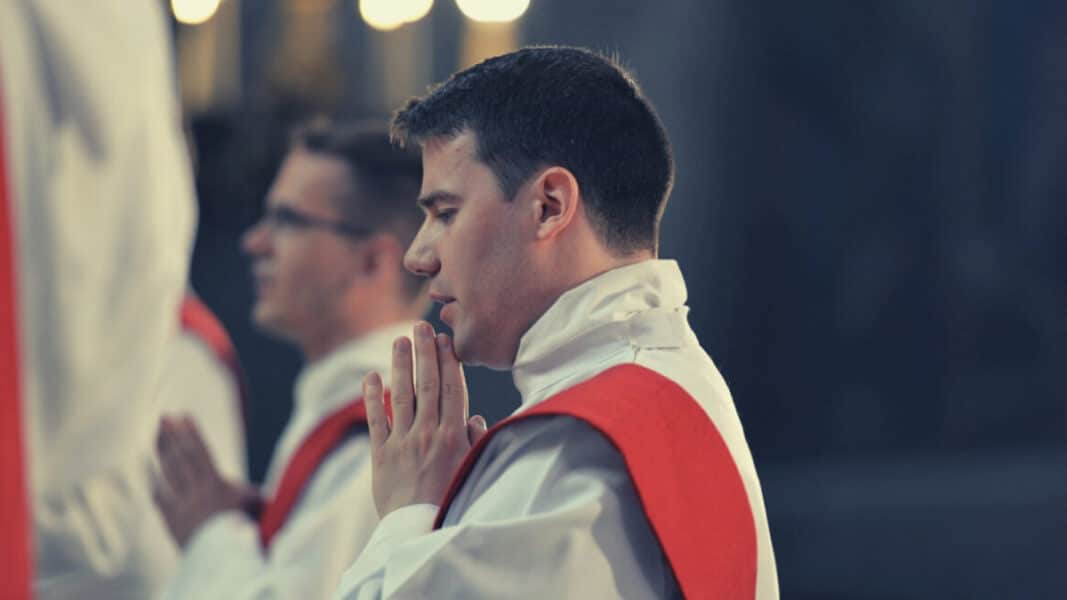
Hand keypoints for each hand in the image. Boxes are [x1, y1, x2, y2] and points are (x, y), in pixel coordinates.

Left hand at [153, 415, 258, 547]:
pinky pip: (158, 495)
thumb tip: (267, 487)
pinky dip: (152, 479)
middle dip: (174, 436)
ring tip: (158, 433)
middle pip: (182, 458)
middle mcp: (197, 492)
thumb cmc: (243, 532)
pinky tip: (146, 465)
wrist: (222, 560)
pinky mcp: (171, 519)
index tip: (184, 416)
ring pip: (169, 473)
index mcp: (217, 486)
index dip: (192, 434)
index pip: (202, 453)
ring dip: (162, 451)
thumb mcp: (254, 508)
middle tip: (165, 417)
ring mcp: (182, 505)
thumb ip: (255, 494)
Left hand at [364, 322, 487, 517]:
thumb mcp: (471, 468)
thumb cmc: (451, 499)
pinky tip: (372, 376)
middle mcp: (428, 433)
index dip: (449, 361)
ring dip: (401, 365)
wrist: (419, 530)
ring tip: (399, 340)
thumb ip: (473, 440)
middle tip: (421, 326)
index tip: (445, 339)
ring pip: (402, 395)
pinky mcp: (381, 454)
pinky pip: (376, 420)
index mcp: (453, 435)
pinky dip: (373, 397)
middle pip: (427, 384)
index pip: (452, 388)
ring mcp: (402, 442)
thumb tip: (474, 417)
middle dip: (425, 352)